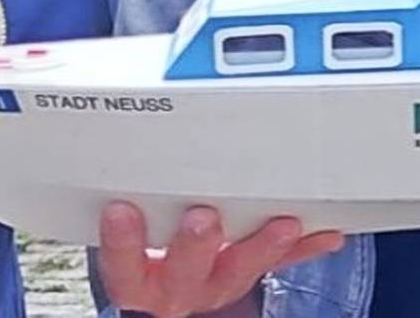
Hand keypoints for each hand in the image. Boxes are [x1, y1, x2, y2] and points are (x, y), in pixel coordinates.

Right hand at [97, 201, 344, 317]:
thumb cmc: (141, 232)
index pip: (122, 263)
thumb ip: (123, 189)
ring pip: (238, 270)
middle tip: (203, 219)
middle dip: (195, 245)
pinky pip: (279, 264)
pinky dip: (304, 247)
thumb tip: (94, 135)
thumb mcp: (123, 216)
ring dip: (262, 247)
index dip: (122, 241)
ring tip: (284, 226)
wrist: (162, 280)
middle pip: (183, 271)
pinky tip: (326, 233)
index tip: (122, 211)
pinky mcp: (247, 273)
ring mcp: (214, 282)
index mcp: (134, 273)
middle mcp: (174, 284)